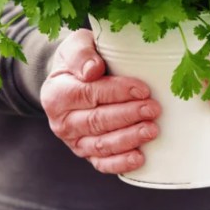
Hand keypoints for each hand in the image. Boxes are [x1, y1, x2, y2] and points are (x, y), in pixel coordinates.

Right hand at [40, 30, 161, 173]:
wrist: (71, 79)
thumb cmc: (79, 59)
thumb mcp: (76, 46)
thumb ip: (81, 54)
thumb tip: (93, 70)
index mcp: (56, 94)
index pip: (89, 94)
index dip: (117, 92)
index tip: (143, 89)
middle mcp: (61, 121)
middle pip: (97, 121)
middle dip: (128, 116)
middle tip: (153, 109)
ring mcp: (73, 140)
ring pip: (101, 145)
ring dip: (129, 139)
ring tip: (152, 130)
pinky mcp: (86, 153)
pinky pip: (102, 163)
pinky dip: (120, 163)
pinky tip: (140, 158)